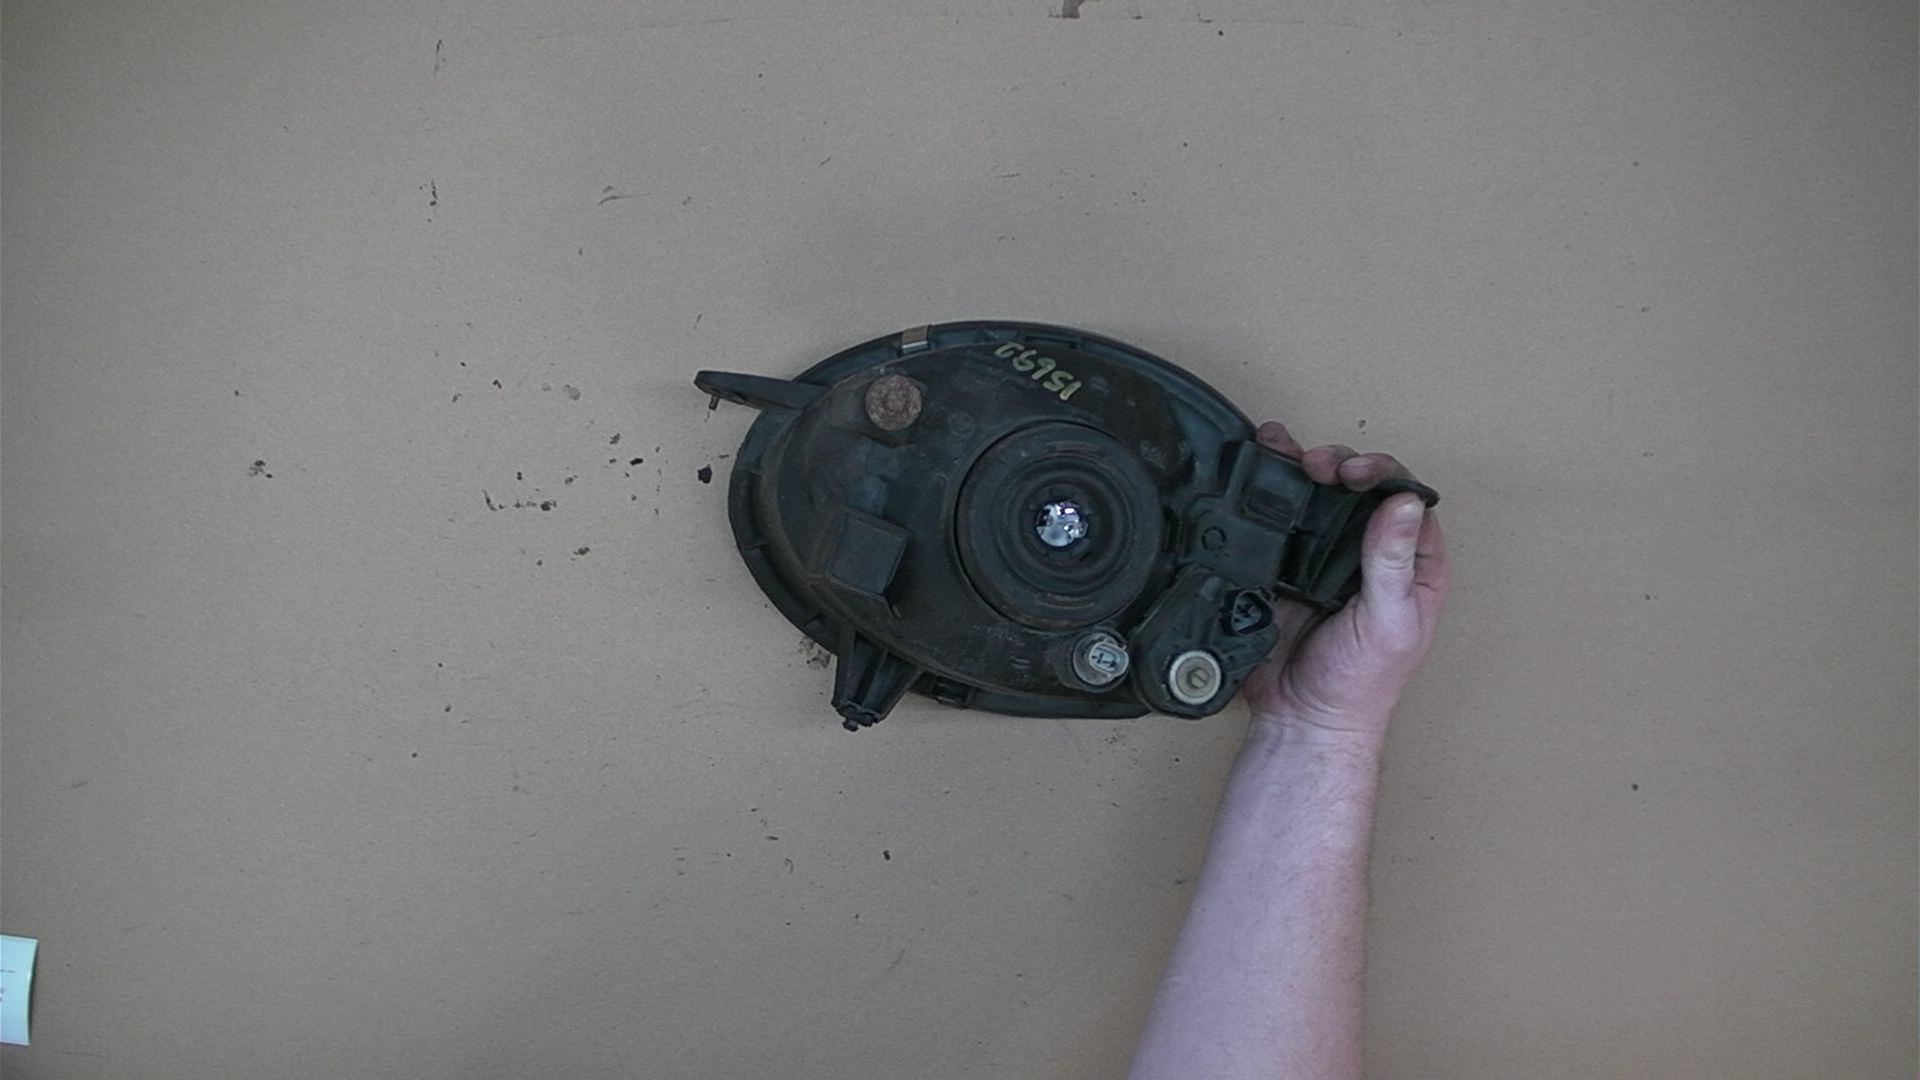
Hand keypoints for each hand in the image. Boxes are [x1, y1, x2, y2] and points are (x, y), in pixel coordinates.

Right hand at [1237, 421, 1450, 740]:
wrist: (1302, 719)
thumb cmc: (1361, 684)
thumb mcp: (1389, 622)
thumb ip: (1393, 562)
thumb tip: (1402, 503)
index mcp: (1413, 566)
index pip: (1406, 500)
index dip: (1383, 475)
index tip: (1356, 473)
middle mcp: (1372, 555)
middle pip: (1362, 488)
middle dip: (1340, 465)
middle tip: (1319, 466)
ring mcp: (1327, 558)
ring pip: (1321, 497)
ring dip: (1305, 468)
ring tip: (1289, 453)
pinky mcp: (1287, 566)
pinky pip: (1281, 521)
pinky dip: (1271, 492)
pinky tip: (1263, 466)